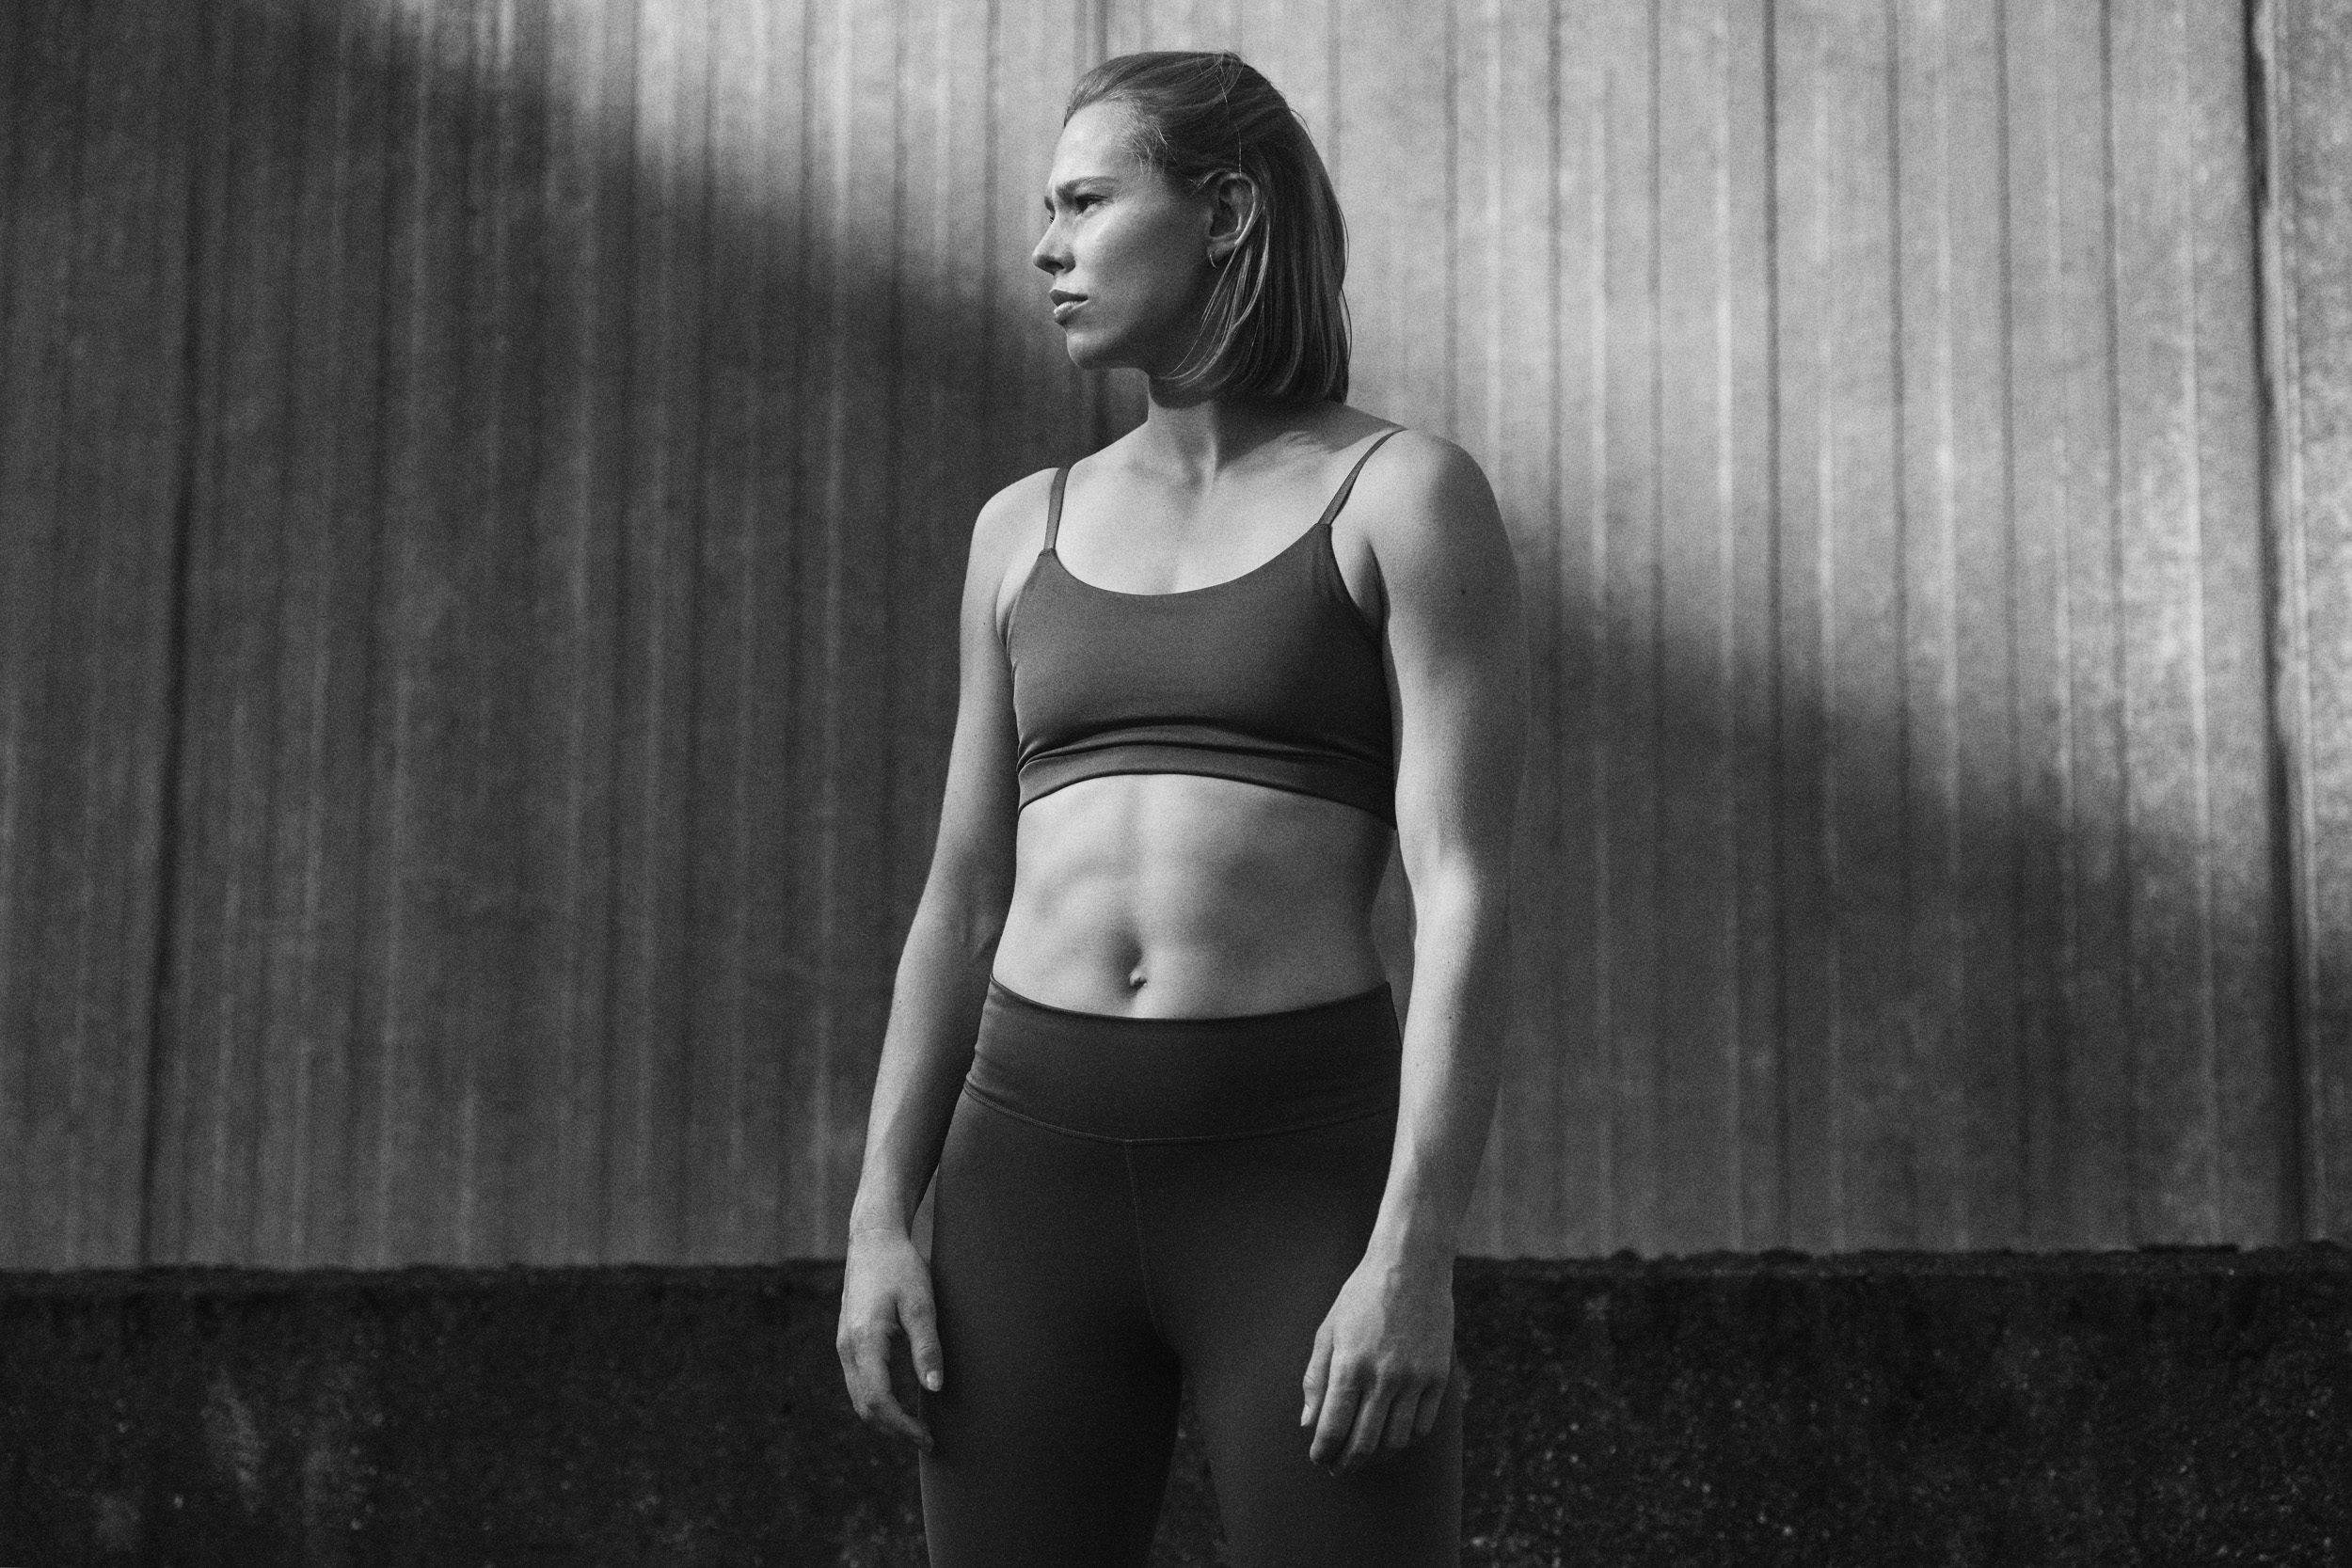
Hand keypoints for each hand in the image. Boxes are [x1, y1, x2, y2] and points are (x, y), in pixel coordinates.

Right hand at [835, 1225, 942, 1448]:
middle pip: (864, 1406)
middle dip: (894, 1429)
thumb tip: (935, 1388)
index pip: (879, 1400)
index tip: (928, 1437)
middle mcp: (847, 1348)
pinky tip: (900, 1404)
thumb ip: (927, 1346)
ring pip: (858, 1397)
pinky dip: (876, 1401)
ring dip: (884, 1418)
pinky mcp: (847, 1341)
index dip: (902, 1426)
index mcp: (864, 1341)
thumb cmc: (901, 1267)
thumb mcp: (922, 1303)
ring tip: (916, 1428)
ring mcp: (843, 1345)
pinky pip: (858, 1382)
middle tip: (927, 1439)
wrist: (872, 1239)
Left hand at [1301, 1247, 1453, 1471]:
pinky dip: (1406, 1440)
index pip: (1333, 1426)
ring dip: (1376, 1456)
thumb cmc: (1362, 1296)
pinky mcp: (1438, 1377)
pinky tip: (1392, 1436)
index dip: (1323, 1450)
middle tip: (1338, 1468)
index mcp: (1350, 1364)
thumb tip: (1309, 1422)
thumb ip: (1316, 1378)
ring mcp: (1415, 1379)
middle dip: (1346, 1462)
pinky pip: (1423, 1426)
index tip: (1318, 1458)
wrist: (1411, 1266)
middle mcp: (1383, 1376)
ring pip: (1396, 1441)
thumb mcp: (1329, 1330)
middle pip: (1363, 1442)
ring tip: (1365, 1455)